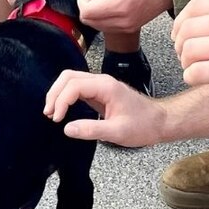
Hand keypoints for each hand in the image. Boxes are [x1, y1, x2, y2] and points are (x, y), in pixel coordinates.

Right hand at [44, 70, 168, 144]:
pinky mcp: (100, 92)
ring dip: (58, 93)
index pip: (74, 85)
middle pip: (68, 77)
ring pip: (71, 79)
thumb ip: (92, 130)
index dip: (61, 101)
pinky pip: (77, 87)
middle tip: (49, 114)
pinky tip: (62, 109)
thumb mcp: (118, 132)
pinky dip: (66, 96)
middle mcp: (102, 81)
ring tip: (52, 112)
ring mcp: (100, 85)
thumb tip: (67, 129)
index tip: (57, 118)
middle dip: (55, 93)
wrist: (159, 121)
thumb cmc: (143, 125)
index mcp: (106, 86)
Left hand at [66, 0, 174, 33]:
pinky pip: (107, 26)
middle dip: (87, 4)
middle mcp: (123, 21)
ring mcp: (127, 26)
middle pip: (88, 20)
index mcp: (120, 5)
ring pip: (96, 25)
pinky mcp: (131, 27)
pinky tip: (114, 2)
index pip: (86, 11)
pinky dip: (104, 16)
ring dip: (95, 10)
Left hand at [170, 0, 208, 103]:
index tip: (181, 38)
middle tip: (187, 58)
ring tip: (196, 70)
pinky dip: (191, 78)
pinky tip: (200, 80)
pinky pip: (196, 73)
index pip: (192, 7)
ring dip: (185, 64)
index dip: (180, 24)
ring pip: (188, 51)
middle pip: (186, 29)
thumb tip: (201, 22)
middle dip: (180, 46)